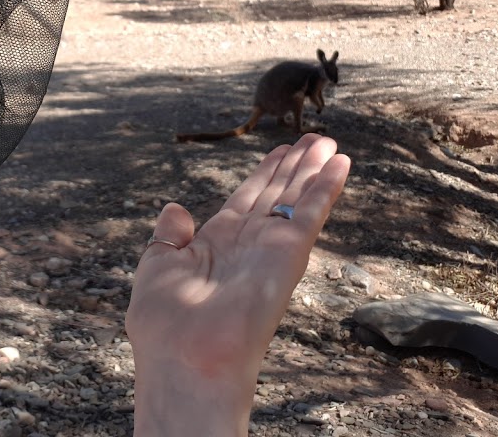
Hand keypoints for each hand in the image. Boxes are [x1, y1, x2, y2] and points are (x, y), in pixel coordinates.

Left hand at [127, 134, 349, 436]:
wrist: (186, 358)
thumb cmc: (164, 323)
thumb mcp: (157, 265)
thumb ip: (169, 235)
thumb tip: (174, 208)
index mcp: (216, 245)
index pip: (247, 200)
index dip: (265, 174)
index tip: (281, 151)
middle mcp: (248, 244)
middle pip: (276, 195)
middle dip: (295, 167)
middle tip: (315, 139)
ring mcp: (270, 249)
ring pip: (296, 199)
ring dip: (314, 170)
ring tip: (329, 142)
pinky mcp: (289, 254)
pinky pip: (310, 214)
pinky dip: (326, 188)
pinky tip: (340, 164)